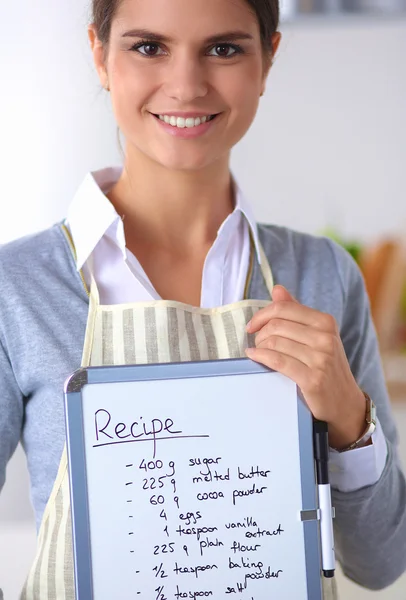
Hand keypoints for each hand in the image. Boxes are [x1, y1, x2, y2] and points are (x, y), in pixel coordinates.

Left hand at [245, 285, 366, 449]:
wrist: (344, 402)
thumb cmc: (326, 366)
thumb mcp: (316, 335)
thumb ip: (296, 312)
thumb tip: (277, 289)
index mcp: (325, 322)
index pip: (284, 308)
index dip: (262, 315)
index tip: (252, 325)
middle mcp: (325, 337)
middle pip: (276, 325)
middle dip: (260, 333)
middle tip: (256, 342)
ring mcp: (320, 358)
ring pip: (275, 342)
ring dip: (259, 346)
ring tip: (258, 351)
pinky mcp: (312, 378)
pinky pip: (277, 361)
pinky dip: (261, 357)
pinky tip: (254, 356)